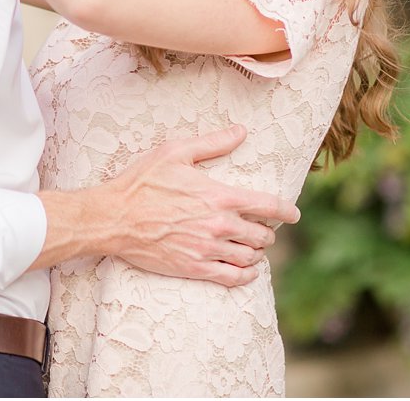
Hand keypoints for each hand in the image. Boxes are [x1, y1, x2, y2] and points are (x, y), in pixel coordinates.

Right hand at [102, 125, 298, 287]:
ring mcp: (207, 250)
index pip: (267, 205)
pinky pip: (232, 278)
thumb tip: (241, 131)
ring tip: (253, 247)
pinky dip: (246, 275)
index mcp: (218, 196)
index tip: (294, 214)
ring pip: (249, 257)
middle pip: (261, 234)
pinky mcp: (194, 268)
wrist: (114, 218)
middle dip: (267, 231)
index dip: (286, 211)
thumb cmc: (142, 182)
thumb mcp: (176, 152)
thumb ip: (213, 143)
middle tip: (263, 228)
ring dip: (257, 252)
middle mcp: (218, 225)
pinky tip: (247, 271)